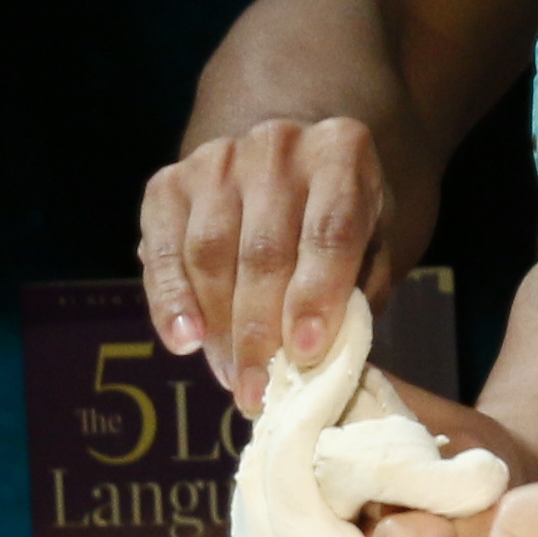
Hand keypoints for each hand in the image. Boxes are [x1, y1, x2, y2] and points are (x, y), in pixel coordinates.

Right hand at [135, 117, 402, 413]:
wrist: (288, 162)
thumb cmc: (338, 215)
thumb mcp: (373, 240)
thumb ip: (358, 288)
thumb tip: (327, 356)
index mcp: (340, 150)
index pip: (330, 229)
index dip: (316, 296)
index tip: (306, 354)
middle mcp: (277, 145)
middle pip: (264, 250)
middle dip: (260, 332)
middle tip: (260, 391)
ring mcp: (217, 158)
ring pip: (211, 252)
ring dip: (219, 327)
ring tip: (233, 380)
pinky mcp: (170, 181)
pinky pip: (164, 249)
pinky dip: (170, 300)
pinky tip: (183, 343)